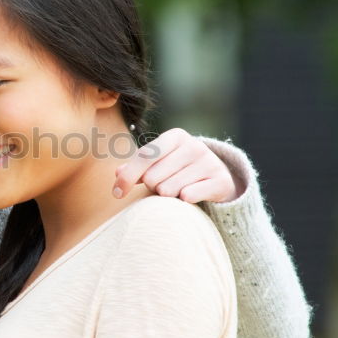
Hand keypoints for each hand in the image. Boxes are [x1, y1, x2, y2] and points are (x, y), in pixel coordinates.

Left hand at [113, 128, 243, 203]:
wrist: (217, 178)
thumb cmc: (179, 170)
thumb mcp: (158, 163)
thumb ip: (136, 167)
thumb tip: (118, 173)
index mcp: (175, 136)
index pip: (144, 156)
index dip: (128, 176)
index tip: (116, 194)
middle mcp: (193, 145)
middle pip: (153, 177)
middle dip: (152, 187)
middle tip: (162, 186)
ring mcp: (209, 162)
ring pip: (169, 190)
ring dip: (168, 195)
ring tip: (177, 190)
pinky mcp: (220, 180)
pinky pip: (189, 196)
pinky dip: (184, 200)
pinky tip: (188, 196)